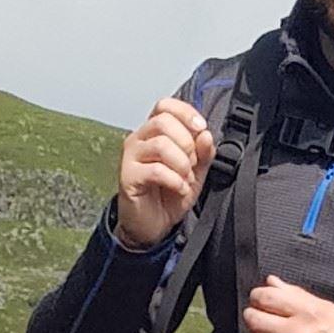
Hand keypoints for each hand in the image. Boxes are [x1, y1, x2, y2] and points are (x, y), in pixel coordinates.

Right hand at [117, 98, 215, 251]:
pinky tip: (179, 188)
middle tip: (192, 164)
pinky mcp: (127, 177)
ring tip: (186, 179)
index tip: (201, 128)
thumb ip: (203, 153)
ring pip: (160, 144)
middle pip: (163, 121)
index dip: (185, 112)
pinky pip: (155, 170)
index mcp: (154, 132)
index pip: (165, 105)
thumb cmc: (169, 196)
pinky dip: (174, 180)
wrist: (153, 227)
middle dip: (186, 142)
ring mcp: (131, 157)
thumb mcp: (195, 172)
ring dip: (181, 163)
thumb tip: (206, 134)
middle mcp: (139, 139)